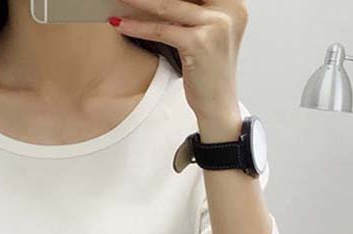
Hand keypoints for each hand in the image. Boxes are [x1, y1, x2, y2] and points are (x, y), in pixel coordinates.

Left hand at [108, 0, 246, 124]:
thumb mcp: (206, 33)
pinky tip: (119, 23)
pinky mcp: (200, 43)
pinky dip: (137, 26)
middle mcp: (229, 9)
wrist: (218, 105)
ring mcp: (216, 25)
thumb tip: (154, 0)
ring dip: (138, 1)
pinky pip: (161, 30)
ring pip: (168, 6)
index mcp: (233, 2)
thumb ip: (191, 11)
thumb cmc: (208, 71)